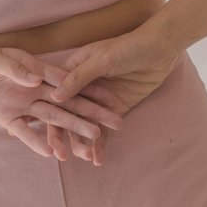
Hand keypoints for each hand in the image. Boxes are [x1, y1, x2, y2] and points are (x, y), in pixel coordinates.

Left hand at [0, 44, 123, 159]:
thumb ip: (12, 67)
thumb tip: (35, 79)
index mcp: (31, 67)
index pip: (65, 80)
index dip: (88, 88)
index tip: (112, 97)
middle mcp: (30, 85)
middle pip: (66, 101)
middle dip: (91, 112)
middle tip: (117, 123)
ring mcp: (19, 103)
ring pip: (51, 118)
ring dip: (71, 130)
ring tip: (92, 144)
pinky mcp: (5, 117)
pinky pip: (25, 132)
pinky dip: (37, 142)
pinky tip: (53, 153)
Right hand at [44, 27, 180, 164]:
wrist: (159, 51)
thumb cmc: (127, 47)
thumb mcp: (101, 59)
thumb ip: (79, 77)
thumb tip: (54, 96)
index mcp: (72, 69)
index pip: (55, 95)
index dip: (48, 116)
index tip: (47, 138)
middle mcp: (81, 86)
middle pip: (67, 113)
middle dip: (64, 135)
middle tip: (63, 156)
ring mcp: (97, 99)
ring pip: (84, 124)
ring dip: (82, 142)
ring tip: (86, 157)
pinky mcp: (114, 109)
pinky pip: (103, 129)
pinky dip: (100, 145)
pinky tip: (98, 159)